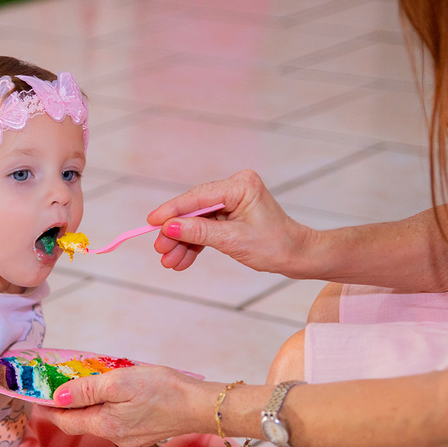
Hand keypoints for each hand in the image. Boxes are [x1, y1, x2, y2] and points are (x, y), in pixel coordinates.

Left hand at [38, 365, 210, 446]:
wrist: (201, 405)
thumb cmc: (164, 390)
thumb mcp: (119, 382)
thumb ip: (86, 390)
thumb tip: (56, 397)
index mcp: (105, 425)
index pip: (65, 421)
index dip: (48, 409)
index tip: (36, 396)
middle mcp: (114, 436)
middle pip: (80, 422)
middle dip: (66, 405)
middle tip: (56, 383)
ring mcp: (129, 436)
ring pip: (97, 420)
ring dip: (86, 404)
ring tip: (82, 382)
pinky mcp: (141, 431)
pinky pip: (113, 419)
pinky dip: (104, 406)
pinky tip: (110, 392)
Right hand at [147, 170, 312, 275]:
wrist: (296, 256)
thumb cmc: (274, 246)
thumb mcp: (233, 241)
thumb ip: (199, 232)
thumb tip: (169, 228)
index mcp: (240, 185)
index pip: (198, 198)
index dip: (172, 211)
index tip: (151, 222)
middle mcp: (234, 187)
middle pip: (194, 209)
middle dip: (176, 232)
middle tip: (160, 250)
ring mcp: (231, 201)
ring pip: (196, 221)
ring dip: (182, 242)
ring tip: (169, 261)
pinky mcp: (229, 214)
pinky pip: (205, 228)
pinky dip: (194, 244)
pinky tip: (181, 260)